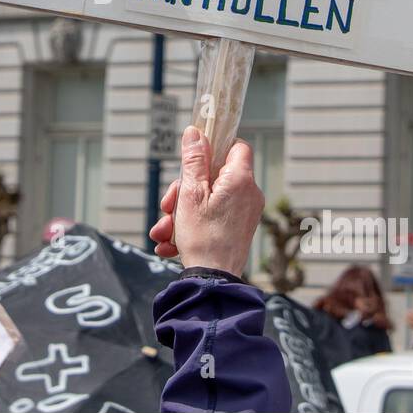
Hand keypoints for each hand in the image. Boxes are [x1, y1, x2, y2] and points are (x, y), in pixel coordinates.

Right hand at [148, 125, 262, 276]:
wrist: (213, 281)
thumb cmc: (203, 237)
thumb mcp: (190, 194)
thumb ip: (194, 160)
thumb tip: (195, 131)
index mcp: (240, 179)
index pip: (236, 146)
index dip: (214, 147)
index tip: (194, 157)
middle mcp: (248, 194)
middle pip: (214, 176)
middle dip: (184, 190)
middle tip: (167, 206)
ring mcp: (244, 213)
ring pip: (208, 199)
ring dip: (181, 212)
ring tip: (163, 231)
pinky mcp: (237, 229)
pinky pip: (212, 217)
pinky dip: (191, 226)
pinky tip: (170, 243)